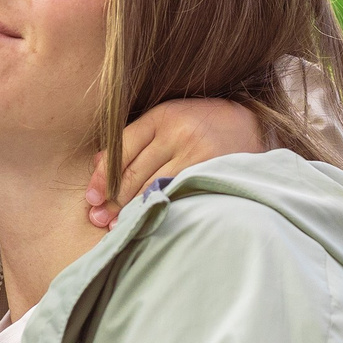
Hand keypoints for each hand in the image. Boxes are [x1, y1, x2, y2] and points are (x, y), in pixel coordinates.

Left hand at [84, 98, 264, 227]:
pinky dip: (158, 209)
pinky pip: (176, 195)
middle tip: (97, 218)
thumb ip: (132, 140)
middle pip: (134, 172)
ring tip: (116, 226)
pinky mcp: (211, 172)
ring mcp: (197, 154)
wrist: (250, 125)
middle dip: (112, 199)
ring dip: (131, 209)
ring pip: (152, 188)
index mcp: (162, 116)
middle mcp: (179, 133)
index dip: (103, 177)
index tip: (91, 197)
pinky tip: (146, 220)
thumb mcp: (166, 121)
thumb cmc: (199, 124)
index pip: (121, 149)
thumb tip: (96, 165)